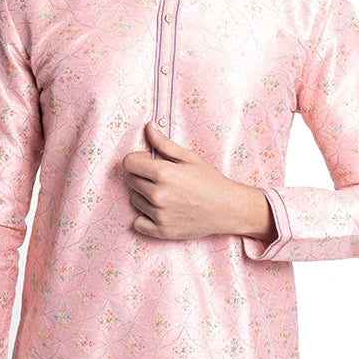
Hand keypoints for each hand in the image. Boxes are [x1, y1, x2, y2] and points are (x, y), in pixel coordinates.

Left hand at [122, 122, 275, 241]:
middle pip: (130, 181)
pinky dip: (145, 218)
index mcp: (163, 174)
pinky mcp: (162, 231)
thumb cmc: (211, 181)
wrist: (229, 209)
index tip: (148, 162)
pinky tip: (160, 211)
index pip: (129, 163)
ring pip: (134, 201)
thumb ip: (165, 144)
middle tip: (161, 179)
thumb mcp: (189, 158)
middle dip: (141, 176)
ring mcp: (160, 215)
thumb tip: (148, 127)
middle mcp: (158, 195)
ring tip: (166, 195)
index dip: (137, 160)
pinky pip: (138, 223)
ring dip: (144, 196)